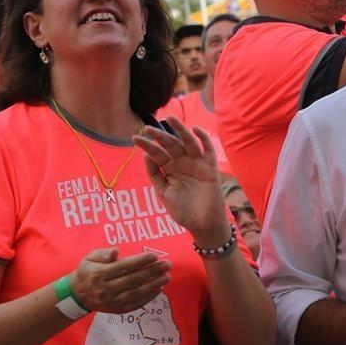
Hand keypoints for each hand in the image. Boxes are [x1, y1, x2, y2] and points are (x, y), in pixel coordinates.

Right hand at [67, 248, 170, 314]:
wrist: (78, 295)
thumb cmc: (87, 272)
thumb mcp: (89, 258)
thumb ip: (102, 254)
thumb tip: (116, 251)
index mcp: (99, 274)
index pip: (123, 267)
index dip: (140, 261)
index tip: (154, 256)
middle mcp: (106, 289)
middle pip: (132, 280)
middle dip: (152, 272)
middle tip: (167, 265)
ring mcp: (112, 301)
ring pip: (136, 293)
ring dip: (153, 285)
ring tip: (166, 277)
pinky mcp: (117, 310)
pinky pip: (135, 304)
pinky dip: (148, 297)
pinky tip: (159, 289)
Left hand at [134, 117, 227, 246]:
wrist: (202, 225)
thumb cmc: (183, 211)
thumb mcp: (163, 192)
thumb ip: (155, 174)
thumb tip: (146, 155)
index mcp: (170, 169)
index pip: (157, 153)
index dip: (147, 146)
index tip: (134, 138)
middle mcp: (183, 163)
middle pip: (171, 144)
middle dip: (160, 136)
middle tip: (147, 128)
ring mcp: (197, 164)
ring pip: (188, 142)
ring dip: (180, 130)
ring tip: (169, 118)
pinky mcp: (210, 168)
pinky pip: (208, 149)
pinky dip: (203, 138)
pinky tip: (195, 129)